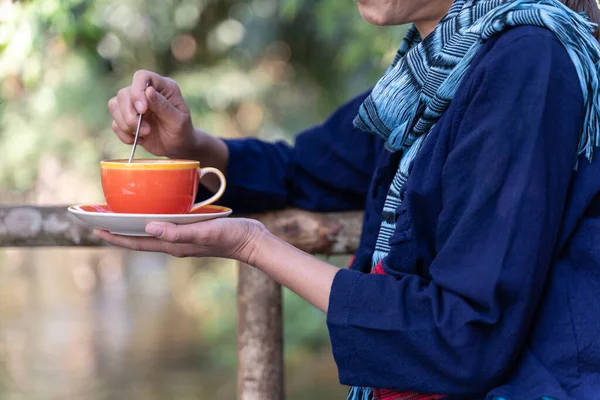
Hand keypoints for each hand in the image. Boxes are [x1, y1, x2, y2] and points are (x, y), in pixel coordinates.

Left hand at [94, 218, 266, 263]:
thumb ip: (177, 232)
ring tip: (120, 216)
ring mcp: (184, 238)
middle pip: (140, 239)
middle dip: (120, 231)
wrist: (252, 241)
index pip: (138, 242)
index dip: (116, 236)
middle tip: (101, 220)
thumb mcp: (204, 232)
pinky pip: (166, 226)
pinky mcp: (193, 231)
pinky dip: (153, 220)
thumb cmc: (231, 236)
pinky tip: (154, 211)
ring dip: (134, 226)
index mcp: (174, 245)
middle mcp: (175, 243)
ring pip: (152, 233)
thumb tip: (148, 227)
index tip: (96, 229)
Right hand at [108, 70, 195, 157]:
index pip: (142, 76)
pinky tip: (140, 140)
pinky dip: (124, 134)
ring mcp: (134, 104)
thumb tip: (148, 91)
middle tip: (147, 130)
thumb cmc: (182, 132)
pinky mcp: (127, 118)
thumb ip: (163, 106)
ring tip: (145, 134)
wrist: (178, 147)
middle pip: (124, 93)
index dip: (137, 91)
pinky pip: (114, 123)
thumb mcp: (178, 121)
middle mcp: (146, 92)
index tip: (142, 110)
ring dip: (126, 124)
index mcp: (163, 87)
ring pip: (114, 105)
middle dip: (130, 115)